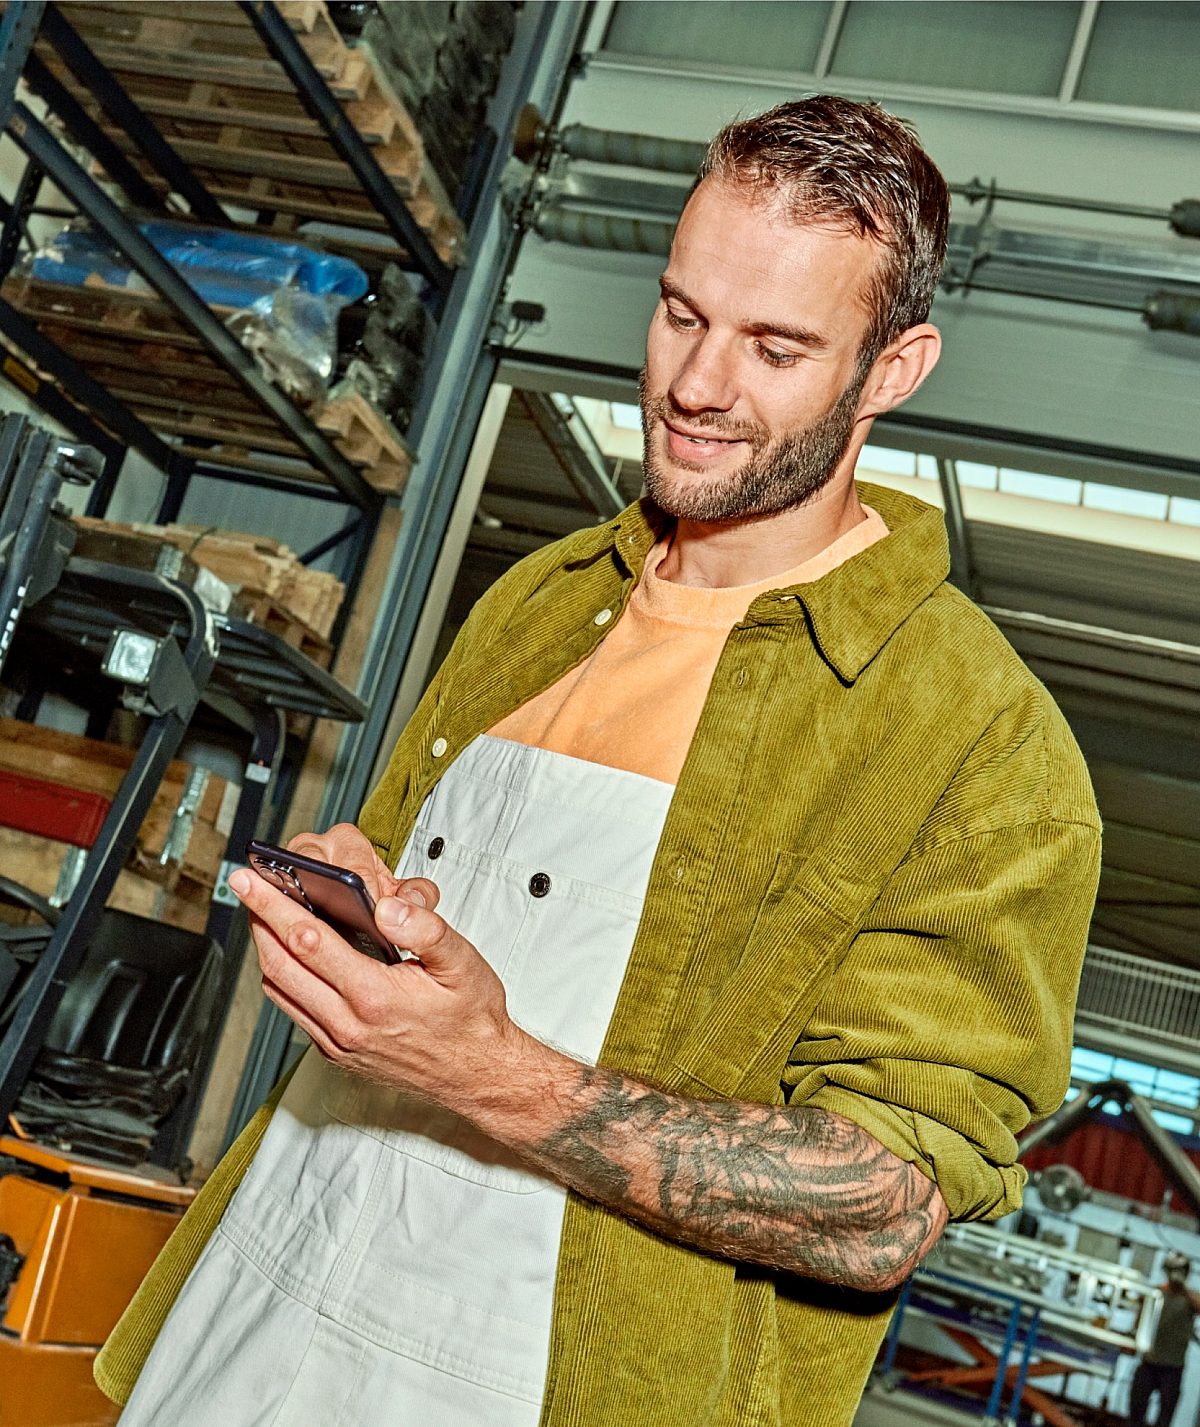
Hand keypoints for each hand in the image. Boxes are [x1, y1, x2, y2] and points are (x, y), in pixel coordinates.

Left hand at [228, 836, 522, 1113]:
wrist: (477, 1074)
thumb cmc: (470, 1019)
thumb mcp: (463, 963)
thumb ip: (425, 929)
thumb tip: (387, 906)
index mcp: (374, 997)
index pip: (308, 940)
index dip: (274, 905)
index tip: (253, 881)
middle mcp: (348, 1024)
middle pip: (280, 964)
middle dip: (258, 919)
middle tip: (245, 888)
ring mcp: (338, 1042)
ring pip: (280, 989)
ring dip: (265, 948)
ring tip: (262, 915)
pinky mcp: (336, 1052)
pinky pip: (294, 1011)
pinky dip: (282, 978)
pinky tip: (289, 958)